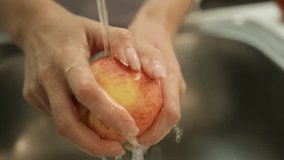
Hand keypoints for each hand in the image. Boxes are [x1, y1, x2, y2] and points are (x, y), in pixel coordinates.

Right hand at [19, 9, 140, 156]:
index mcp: (65, 58)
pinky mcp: (33, 97)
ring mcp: (36, 91)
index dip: (109, 114)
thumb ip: (121, 43)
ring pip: (61, 125)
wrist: (35, 28)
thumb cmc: (72, 29)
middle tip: (119, 149)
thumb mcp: (100, 28)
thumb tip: (138, 67)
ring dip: (86, 139)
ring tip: (111, 142)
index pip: (87, 92)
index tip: (131, 129)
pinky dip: (78, 126)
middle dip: (94, 144)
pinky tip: (93, 124)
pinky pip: (58, 116)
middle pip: (67, 123)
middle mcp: (47, 78)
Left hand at [128, 18, 186, 146]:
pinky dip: (146, 116)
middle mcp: (174, 87)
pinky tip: (130, 116)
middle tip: (129, 140)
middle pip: (167, 120)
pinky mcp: (166, 89)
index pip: (171, 114)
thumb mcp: (141, 42)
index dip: (157, 132)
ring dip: (149, 127)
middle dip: (151, 134)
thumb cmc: (145, 36)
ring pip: (163, 115)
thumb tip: (158, 74)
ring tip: (127, 131)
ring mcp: (171, 89)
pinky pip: (158, 107)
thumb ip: (148, 57)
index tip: (138, 140)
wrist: (155, 29)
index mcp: (171, 79)